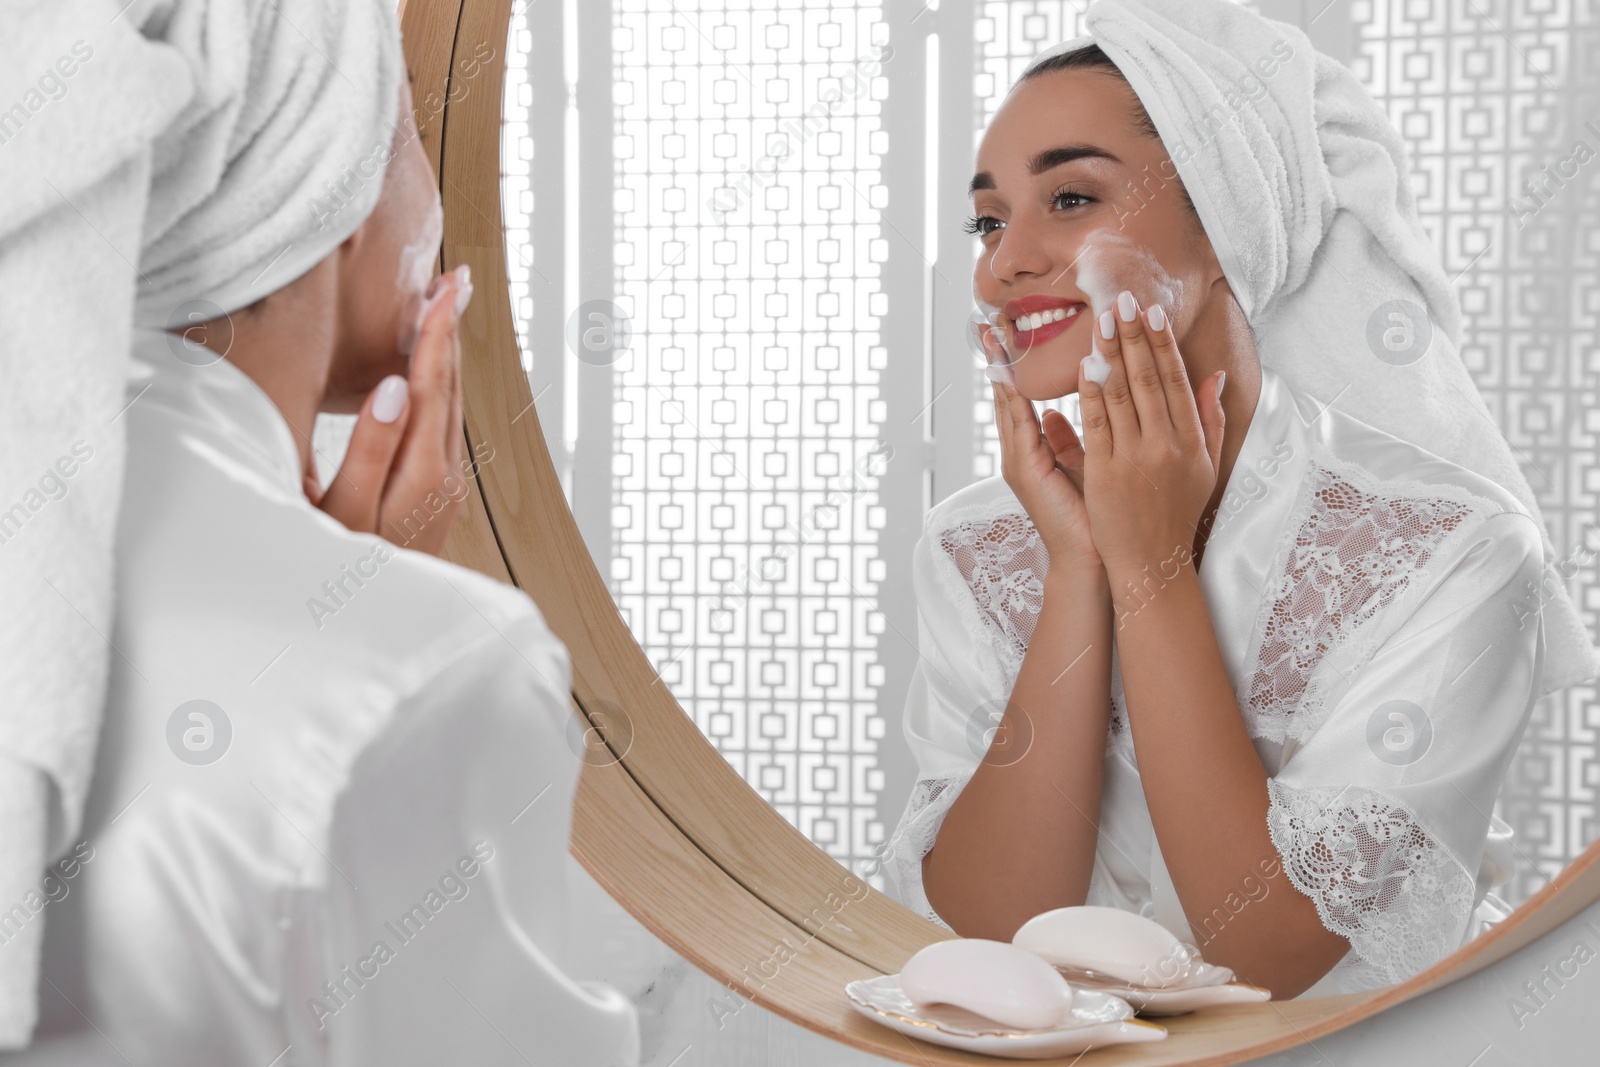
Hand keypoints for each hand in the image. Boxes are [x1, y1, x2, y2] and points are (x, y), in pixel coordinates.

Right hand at [306, 265, 473, 555]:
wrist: (373, 626)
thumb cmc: (343, 569)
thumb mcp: (346, 510)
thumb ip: (370, 448)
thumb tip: (395, 385)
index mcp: (423, 470)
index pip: (432, 383)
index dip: (437, 331)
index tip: (445, 289)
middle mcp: (445, 474)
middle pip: (450, 386)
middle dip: (451, 331)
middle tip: (456, 281)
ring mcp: (446, 485)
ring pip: (450, 403)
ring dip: (447, 355)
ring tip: (445, 311)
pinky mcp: (437, 494)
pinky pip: (442, 423)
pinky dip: (438, 385)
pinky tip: (426, 373)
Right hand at [985, 332, 1100, 571]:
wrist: (1091, 560)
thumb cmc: (1093, 516)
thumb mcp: (1081, 467)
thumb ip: (1066, 441)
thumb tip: (1056, 413)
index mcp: (1032, 450)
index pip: (1019, 398)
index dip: (1012, 365)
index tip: (1006, 332)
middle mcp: (1019, 453)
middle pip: (1004, 394)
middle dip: (997, 358)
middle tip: (988, 320)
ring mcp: (1018, 461)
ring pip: (1005, 403)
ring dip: (1000, 367)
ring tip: (991, 334)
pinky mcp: (1025, 470)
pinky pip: (1018, 424)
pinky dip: (1013, 396)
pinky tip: (1011, 371)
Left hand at [1076, 290, 1223, 578]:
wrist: (1152, 561)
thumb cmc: (1178, 511)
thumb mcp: (1206, 466)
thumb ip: (1210, 419)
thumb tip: (1215, 376)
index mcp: (1191, 440)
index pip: (1175, 381)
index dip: (1162, 344)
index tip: (1151, 313)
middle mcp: (1165, 445)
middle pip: (1146, 378)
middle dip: (1133, 336)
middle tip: (1121, 301)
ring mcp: (1134, 458)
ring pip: (1120, 394)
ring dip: (1109, 353)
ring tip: (1101, 321)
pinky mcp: (1105, 473)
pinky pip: (1096, 422)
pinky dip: (1090, 392)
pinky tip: (1085, 365)